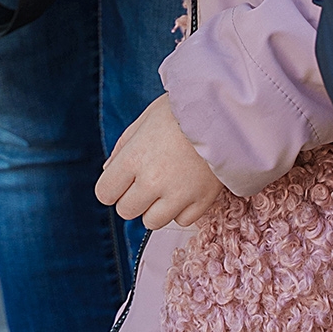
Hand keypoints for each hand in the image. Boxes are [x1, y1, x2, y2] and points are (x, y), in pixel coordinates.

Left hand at [96, 94, 222, 228]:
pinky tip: (188, 187)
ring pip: (152, 222)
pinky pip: (182, 221)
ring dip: (157, 207)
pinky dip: (183, 209)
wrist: (227, 109)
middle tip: (149, 178)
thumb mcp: (147, 117)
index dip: (113, 186)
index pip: (105, 193)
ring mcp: (178, 195)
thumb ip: (124, 145)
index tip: (124, 178)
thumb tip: (109, 170)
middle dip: (134, 197)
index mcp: (134, 157)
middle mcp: (152, 181)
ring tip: (170, 184)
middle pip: (126, 210)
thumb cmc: (184, 109)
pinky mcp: (202, 202)